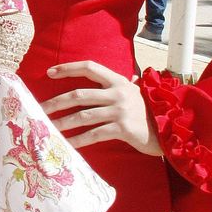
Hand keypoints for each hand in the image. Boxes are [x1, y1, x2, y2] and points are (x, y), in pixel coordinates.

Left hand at [42, 61, 162, 155]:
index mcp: (118, 81)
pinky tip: (67, 144)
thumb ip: (116, 86)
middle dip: (56, 102)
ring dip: (63, 122)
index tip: (50, 72)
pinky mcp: (123, 128)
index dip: (69, 68)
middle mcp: (118, 93)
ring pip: (83, 115)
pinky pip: (94, 134)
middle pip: (79, 94)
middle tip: (40, 109)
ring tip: (47, 128)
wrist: (172, 129)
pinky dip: (78, 139)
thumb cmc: (149, 112)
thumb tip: (96, 80)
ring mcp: (120, 110)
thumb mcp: (134, 93)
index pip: (89, 67)